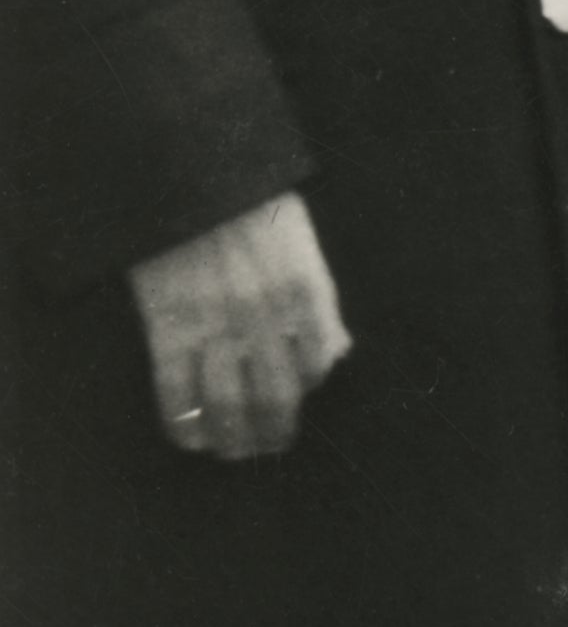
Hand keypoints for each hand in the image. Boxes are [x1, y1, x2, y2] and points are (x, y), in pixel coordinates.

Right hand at [129, 191, 348, 460]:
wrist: (188, 174)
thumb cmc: (247, 206)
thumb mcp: (302, 247)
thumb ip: (321, 303)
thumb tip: (338, 353)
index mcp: (307, 295)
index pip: (317, 368)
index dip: (305, 394)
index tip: (292, 405)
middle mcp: (269, 319)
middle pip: (277, 399)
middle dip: (274, 433)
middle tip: (266, 448)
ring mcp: (218, 327)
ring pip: (230, 406)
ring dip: (233, 440)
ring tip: (232, 452)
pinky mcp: (170, 330)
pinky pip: (177, 394)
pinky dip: (185, 425)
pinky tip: (191, 439)